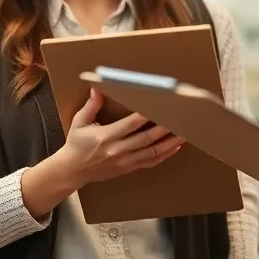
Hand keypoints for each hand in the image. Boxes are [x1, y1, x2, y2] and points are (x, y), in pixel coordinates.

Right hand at [60, 89, 184, 185]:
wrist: (73, 171)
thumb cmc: (76, 144)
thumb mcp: (79, 122)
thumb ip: (91, 106)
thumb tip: (97, 88)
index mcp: (105, 137)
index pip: (130, 125)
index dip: (145, 116)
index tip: (159, 107)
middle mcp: (117, 151)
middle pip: (146, 139)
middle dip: (164, 129)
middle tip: (179, 119)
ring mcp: (125, 162)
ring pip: (152, 152)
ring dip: (169, 143)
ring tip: (185, 133)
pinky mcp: (128, 168)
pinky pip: (150, 162)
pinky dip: (164, 155)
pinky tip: (175, 147)